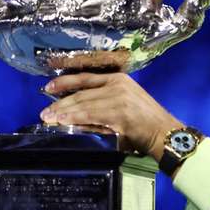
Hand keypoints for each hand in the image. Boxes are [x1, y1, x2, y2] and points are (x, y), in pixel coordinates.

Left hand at [39, 73, 181, 160]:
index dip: (64, 82)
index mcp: (118, 79)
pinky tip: (64, 122)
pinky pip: (91, 117)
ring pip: (83, 104)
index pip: (85, 77)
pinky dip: (75, 119)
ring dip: (63, 112)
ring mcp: (118, 99)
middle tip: (44, 112)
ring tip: (49, 118)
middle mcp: (117, 85)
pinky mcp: (119, 114)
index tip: (48, 87)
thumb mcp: (124, 104)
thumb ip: (102, 104)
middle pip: (81, 92)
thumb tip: (75, 110)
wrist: (165, 132)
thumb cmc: (145, 122)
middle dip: (60, 102)